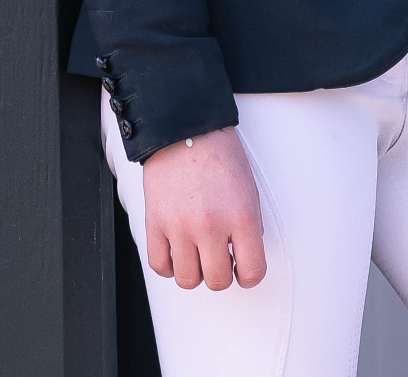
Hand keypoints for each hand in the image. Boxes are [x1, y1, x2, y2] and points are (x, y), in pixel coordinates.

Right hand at [142, 127, 266, 290]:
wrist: (184, 126)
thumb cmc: (219, 154)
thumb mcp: (248, 187)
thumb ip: (250, 224)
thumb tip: (243, 255)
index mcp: (242, 216)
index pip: (253, 272)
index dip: (249, 275)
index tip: (243, 268)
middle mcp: (212, 226)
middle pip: (218, 281)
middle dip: (221, 273)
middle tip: (218, 257)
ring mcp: (180, 226)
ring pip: (187, 280)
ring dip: (194, 271)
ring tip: (196, 252)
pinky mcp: (155, 223)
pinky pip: (160, 266)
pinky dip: (168, 265)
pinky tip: (176, 250)